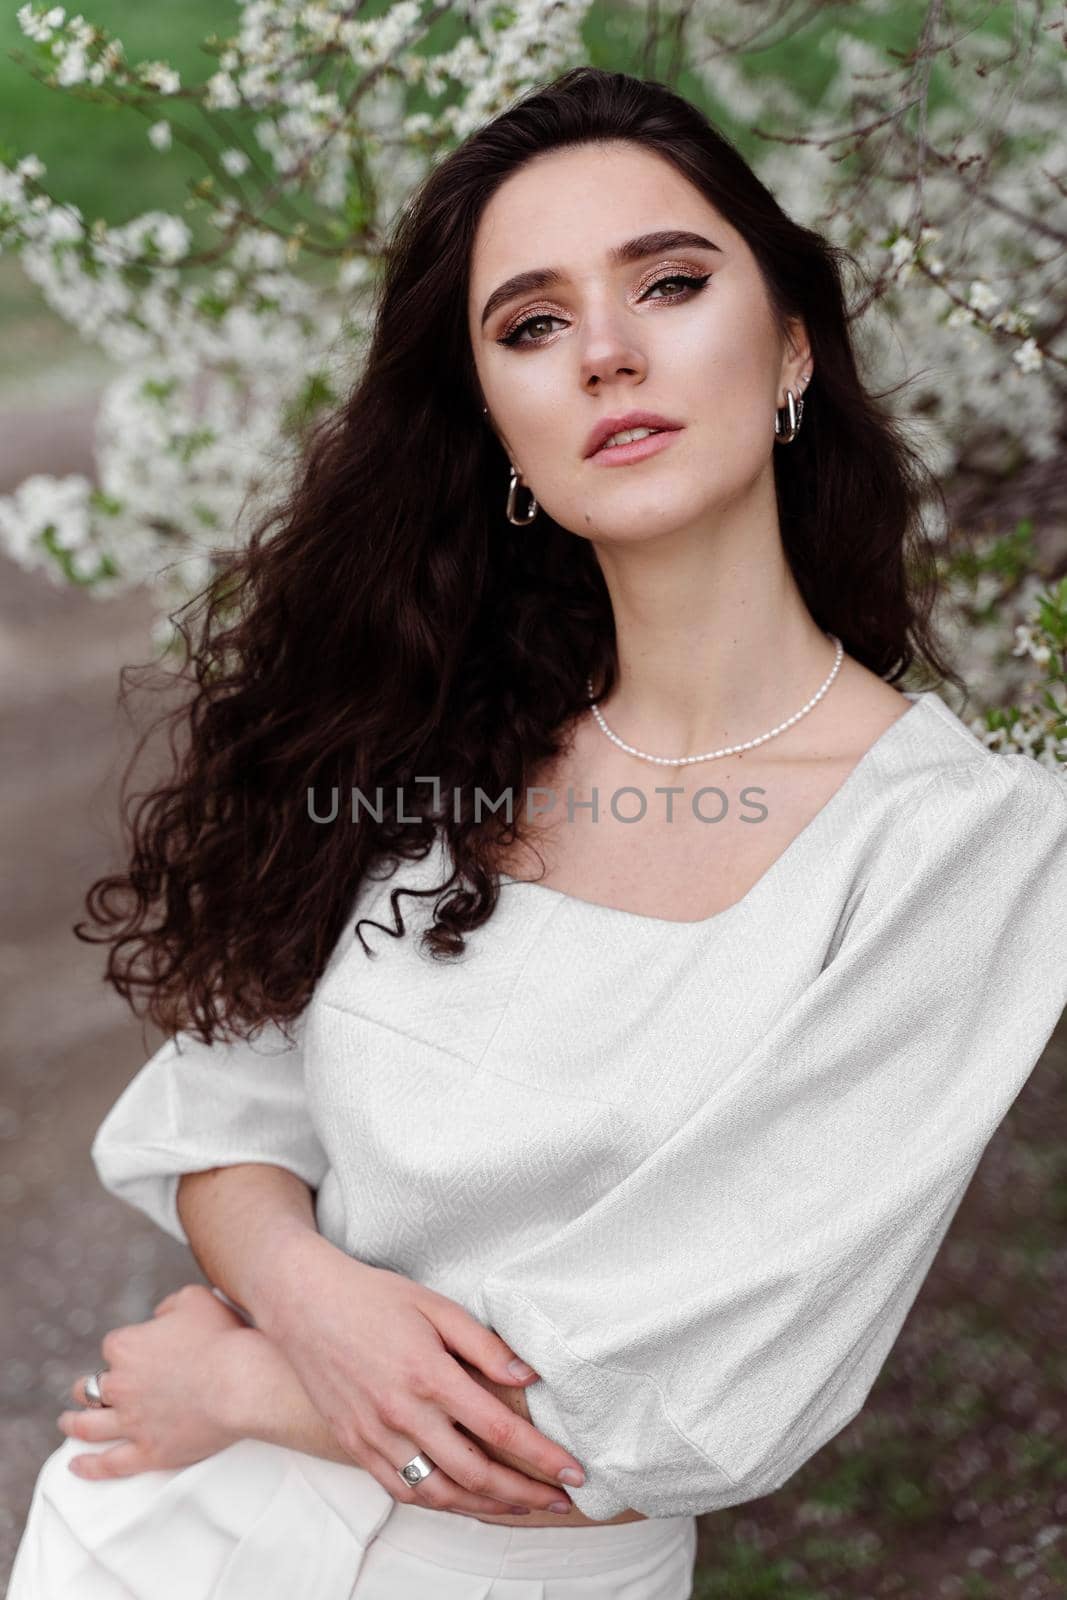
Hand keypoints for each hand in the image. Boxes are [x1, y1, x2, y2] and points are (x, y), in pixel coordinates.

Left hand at [58, 1285, 247, 1478]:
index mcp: (127, 1346)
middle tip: (89, 1390)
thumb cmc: (224, 1338)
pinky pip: (109, 1463)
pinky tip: (76, 1466)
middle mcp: (121, 1385)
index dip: (124, 1349)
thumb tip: (159, 1314)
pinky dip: (89, 1466)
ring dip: (73, 1424)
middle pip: (92, 1386)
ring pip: (88, 1426)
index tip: (136, 1353)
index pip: (113, 1346)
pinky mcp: (148, 1452)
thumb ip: (170, 1304)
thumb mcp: (196, 1299)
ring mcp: (131, 1422)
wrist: (242, 1382)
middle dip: (89, 1387)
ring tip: (67, 1422)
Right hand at [256, 1231, 584, 1516]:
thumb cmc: (373, 1297)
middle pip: (475, 1473)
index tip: (574, 1470)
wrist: (304, 1304)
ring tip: (522, 1506)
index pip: (499, 1429)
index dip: (542, 1455)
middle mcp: (402, 1414)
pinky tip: (465, 1499)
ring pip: (439, 1493)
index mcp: (428, 1375)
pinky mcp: (355, 1446)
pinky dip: (439, 1502)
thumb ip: (483, 1344)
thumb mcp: (435, 1305)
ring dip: (486, 1506)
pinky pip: (402, 1489)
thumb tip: (527, 1376)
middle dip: (526, 1492)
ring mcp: (375, 1435)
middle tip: (561, 1500)